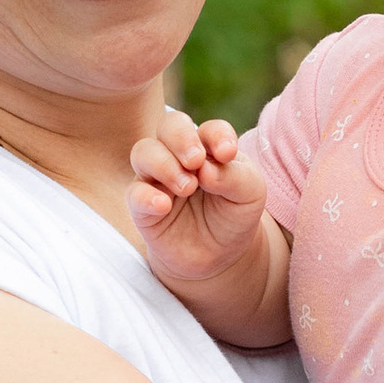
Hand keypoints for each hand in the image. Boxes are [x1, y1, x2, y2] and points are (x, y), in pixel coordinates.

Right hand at [129, 110, 271, 285]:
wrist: (218, 256)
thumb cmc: (233, 217)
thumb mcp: (249, 197)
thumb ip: (235, 177)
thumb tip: (205, 169)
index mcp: (210, 148)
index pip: (211, 130)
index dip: (218, 136)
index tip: (227, 154)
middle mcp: (179, 156)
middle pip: (170, 126)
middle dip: (181, 138)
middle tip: (195, 161)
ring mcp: (157, 178)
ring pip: (144, 152)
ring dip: (164, 164)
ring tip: (187, 187)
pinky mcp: (142, 206)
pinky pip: (134, 193)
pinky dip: (146, 196)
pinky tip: (163, 205)